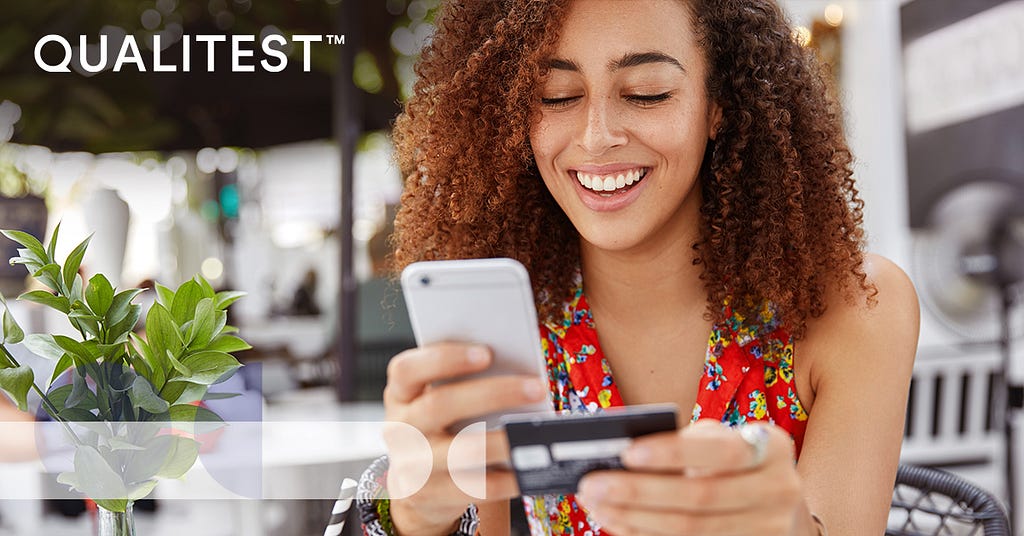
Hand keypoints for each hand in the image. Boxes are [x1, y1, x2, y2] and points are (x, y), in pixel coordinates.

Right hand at [382, 342, 547, 535]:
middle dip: (493, 393)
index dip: (444, 359)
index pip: (407, 370)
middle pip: (441, 404)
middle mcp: (401, 428)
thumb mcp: (436, 400)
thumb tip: (517, 372)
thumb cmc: (439, 427)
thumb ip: (462, 382)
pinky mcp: (430, 495)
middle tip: (535, 388)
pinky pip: (474, 487)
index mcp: (401, 394)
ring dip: (503, 440)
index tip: (486, 353)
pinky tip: (527, 468)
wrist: (417, 485)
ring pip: (461, 450)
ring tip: (534, 431)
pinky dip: (506, 478)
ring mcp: (412, 464)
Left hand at [575, 420, 803, 535]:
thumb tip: (623, 457)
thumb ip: (688, 443)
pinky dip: (647, 534)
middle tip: (592, 484)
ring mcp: (767, 529)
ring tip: (597, 505)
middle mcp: (778, 491)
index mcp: (772, 448)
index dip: (674, 452)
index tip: (627, 451)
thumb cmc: (735, 458)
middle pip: (700, 498)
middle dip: (639, 491)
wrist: (778, 499)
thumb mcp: (724, 438)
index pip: (721, 450)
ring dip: (635, 519)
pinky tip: (619, 522)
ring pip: (691, 529)